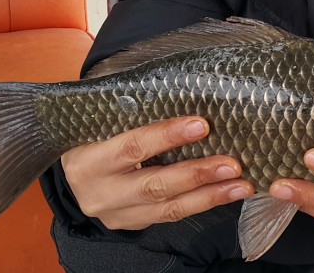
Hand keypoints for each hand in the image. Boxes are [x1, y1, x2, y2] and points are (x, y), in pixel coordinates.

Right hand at [60, 116, 253, 229]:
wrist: (73, 171)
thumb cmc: (93, 135)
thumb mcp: (103, 121)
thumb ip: (136, 111)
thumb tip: (189, 88)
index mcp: (88, 159)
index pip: (132, 146)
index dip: (167, 136)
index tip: (202, 125)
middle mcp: (99, 192)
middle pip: (154, 184)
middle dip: (197, 174)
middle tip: (232, 164)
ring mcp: (115, 213)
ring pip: (168, 207)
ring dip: (209, 195)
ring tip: (240, 185)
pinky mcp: (130, 224)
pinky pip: (170, 216)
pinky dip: (202, 204)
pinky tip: (226, 193)